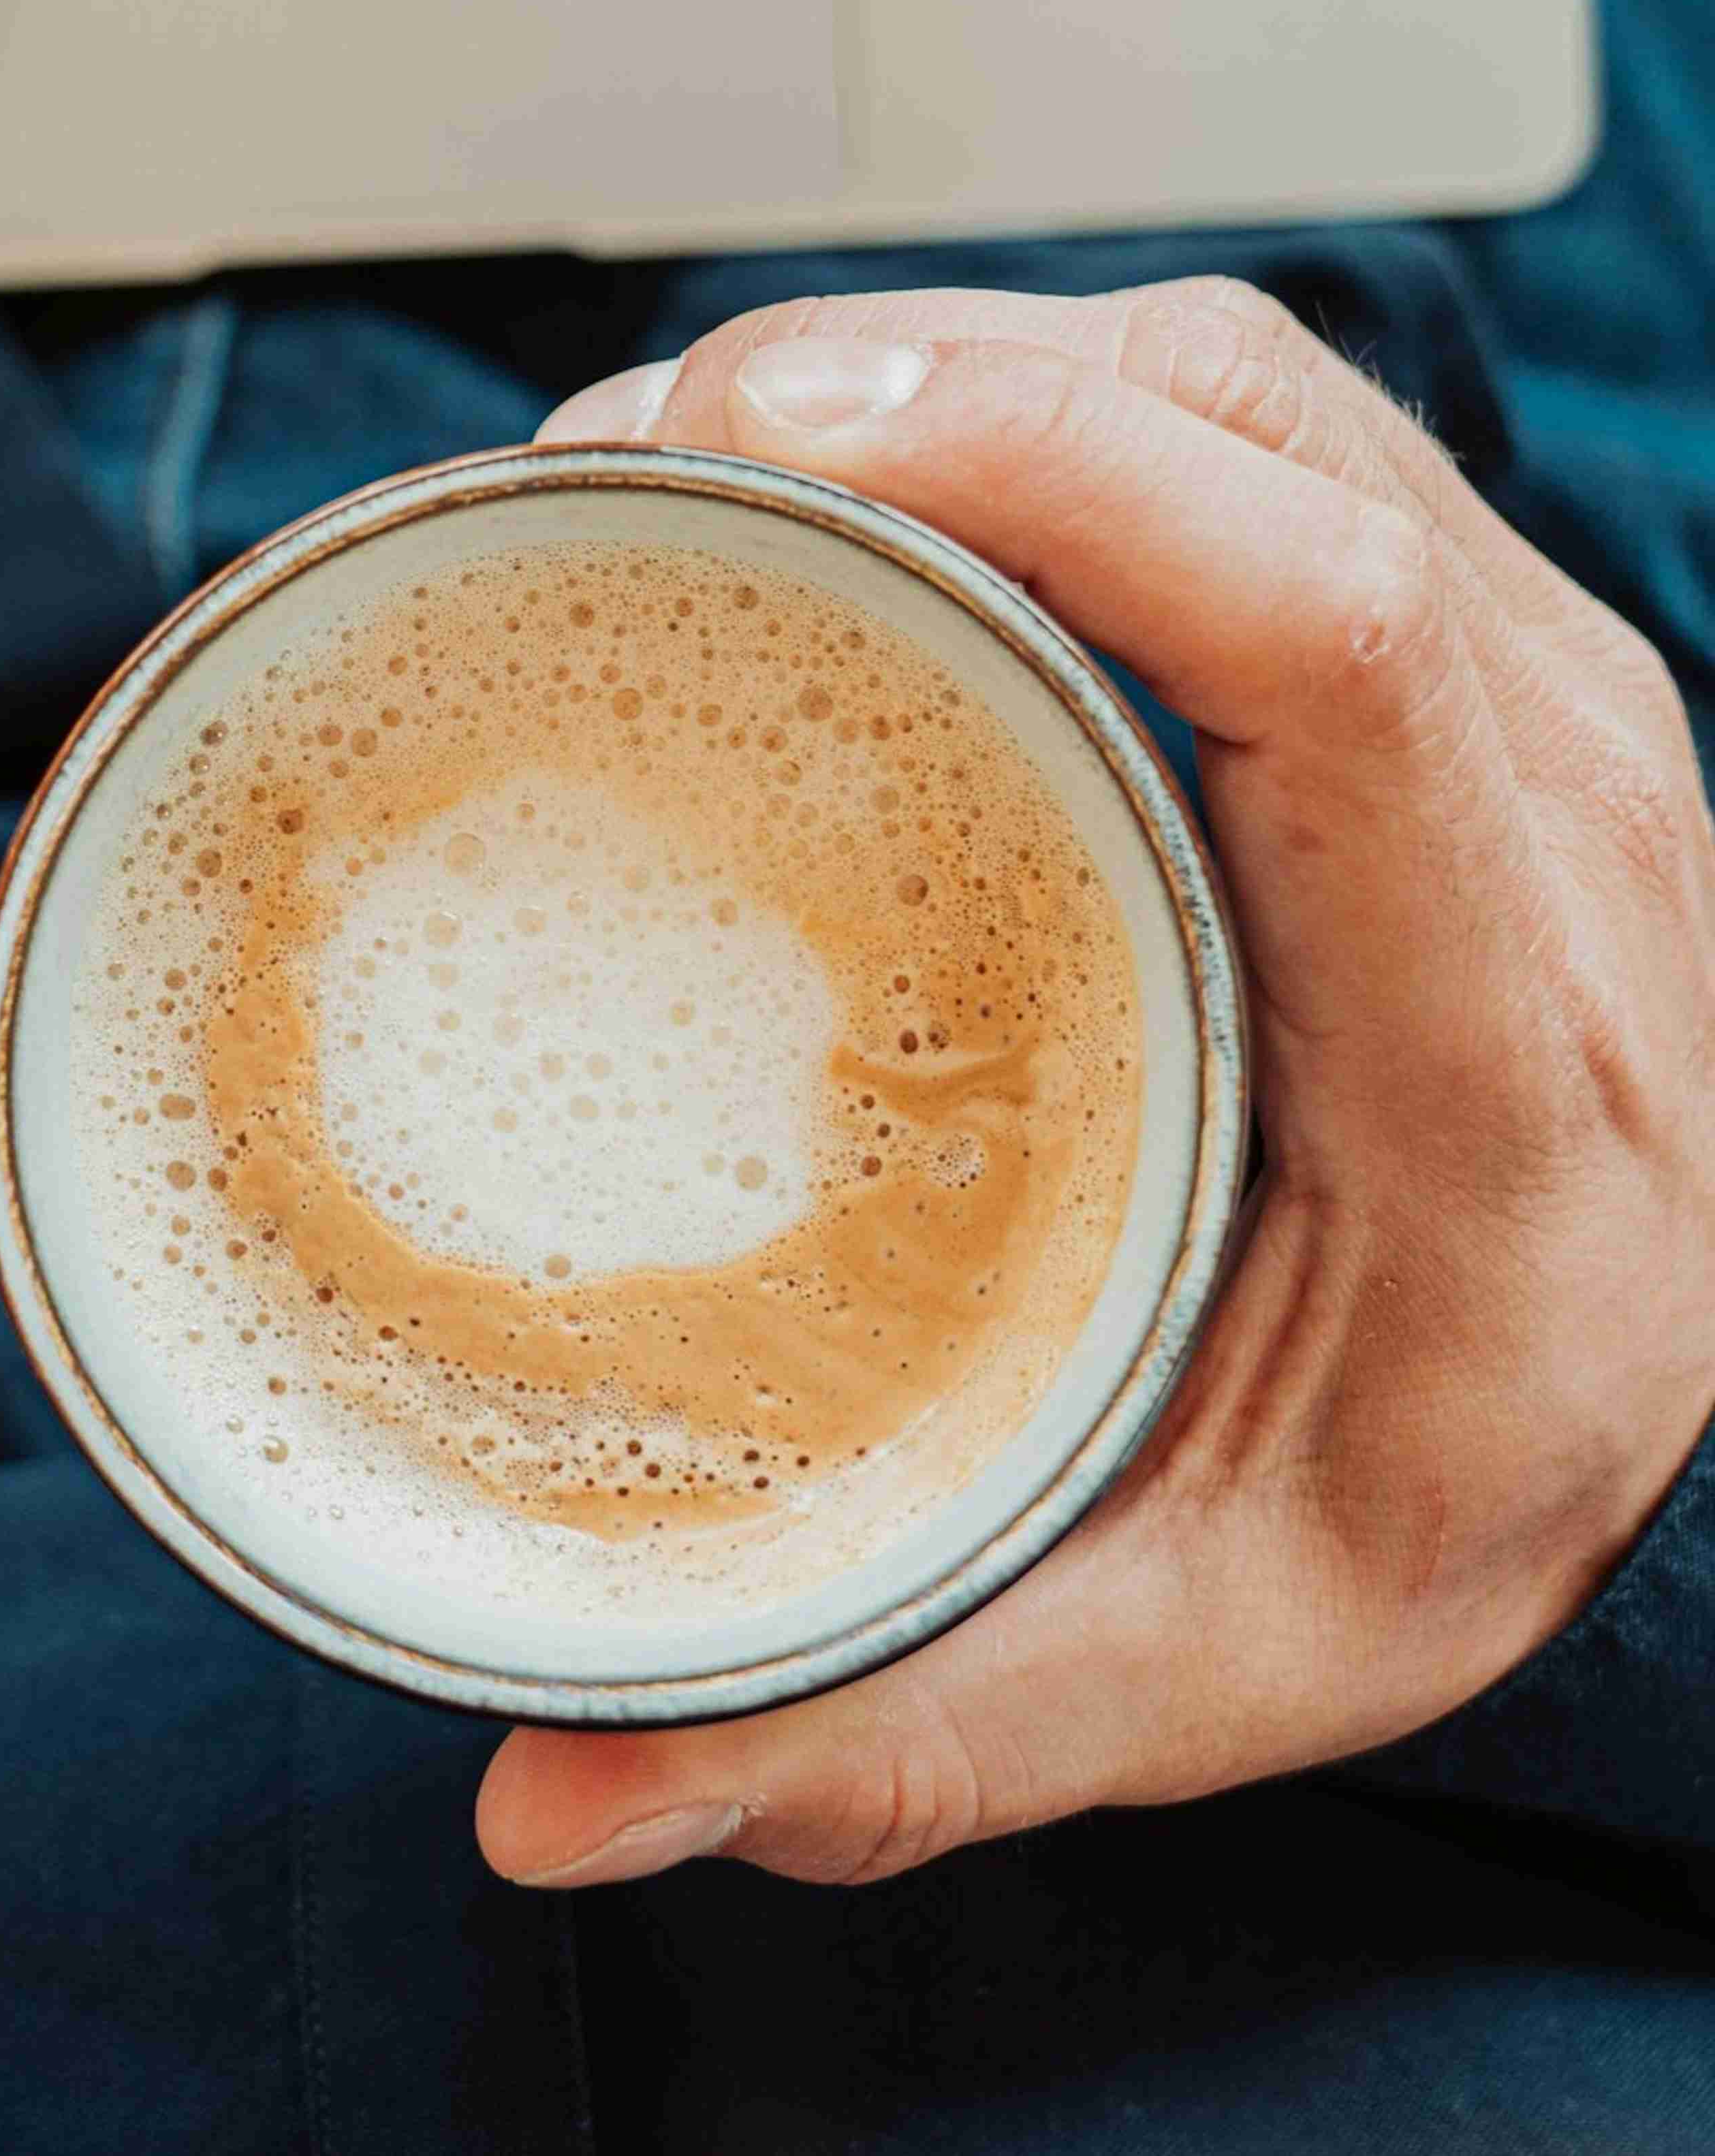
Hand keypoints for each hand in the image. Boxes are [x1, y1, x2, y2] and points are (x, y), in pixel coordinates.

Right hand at [481, 281, 1714, 1889]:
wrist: (1673, 1356)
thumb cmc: (1452, 1475)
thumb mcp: (1219, 1644)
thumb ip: (913, 1723)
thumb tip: (555, 1796)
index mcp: (1525, 1053)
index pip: (1334, 649)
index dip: (1044, 481)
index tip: (745, 441)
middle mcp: (1563, 813)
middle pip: (1259, 444)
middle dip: (913, 381)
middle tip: (619, 457)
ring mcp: (1523, 685)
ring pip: (1238, 386)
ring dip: (954, 361)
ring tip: (698, 449)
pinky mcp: (1451, 636)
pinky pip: (1238, 424)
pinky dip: (1022, 399)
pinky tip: (862, 474)